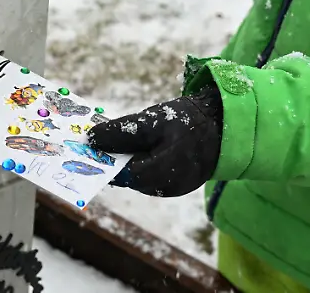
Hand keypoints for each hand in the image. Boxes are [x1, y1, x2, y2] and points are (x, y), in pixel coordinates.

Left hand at [86, 86, 222, 196]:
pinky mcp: (177, 182)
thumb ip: (120, 133)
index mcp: (156, 174)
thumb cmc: (188, 121)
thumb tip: (91, 140)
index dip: (101, 160)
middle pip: (126, 176)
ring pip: (138, 175)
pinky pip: (150, 173)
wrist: (224, 126)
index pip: (117, 173)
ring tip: (119, 139)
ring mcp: (171, 187)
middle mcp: (163, 187)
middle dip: (112, 158)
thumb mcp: (151, 121)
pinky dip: (142, 160)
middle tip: (98, 139)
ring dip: (127, 158)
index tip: (85, 146)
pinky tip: (140, 144)